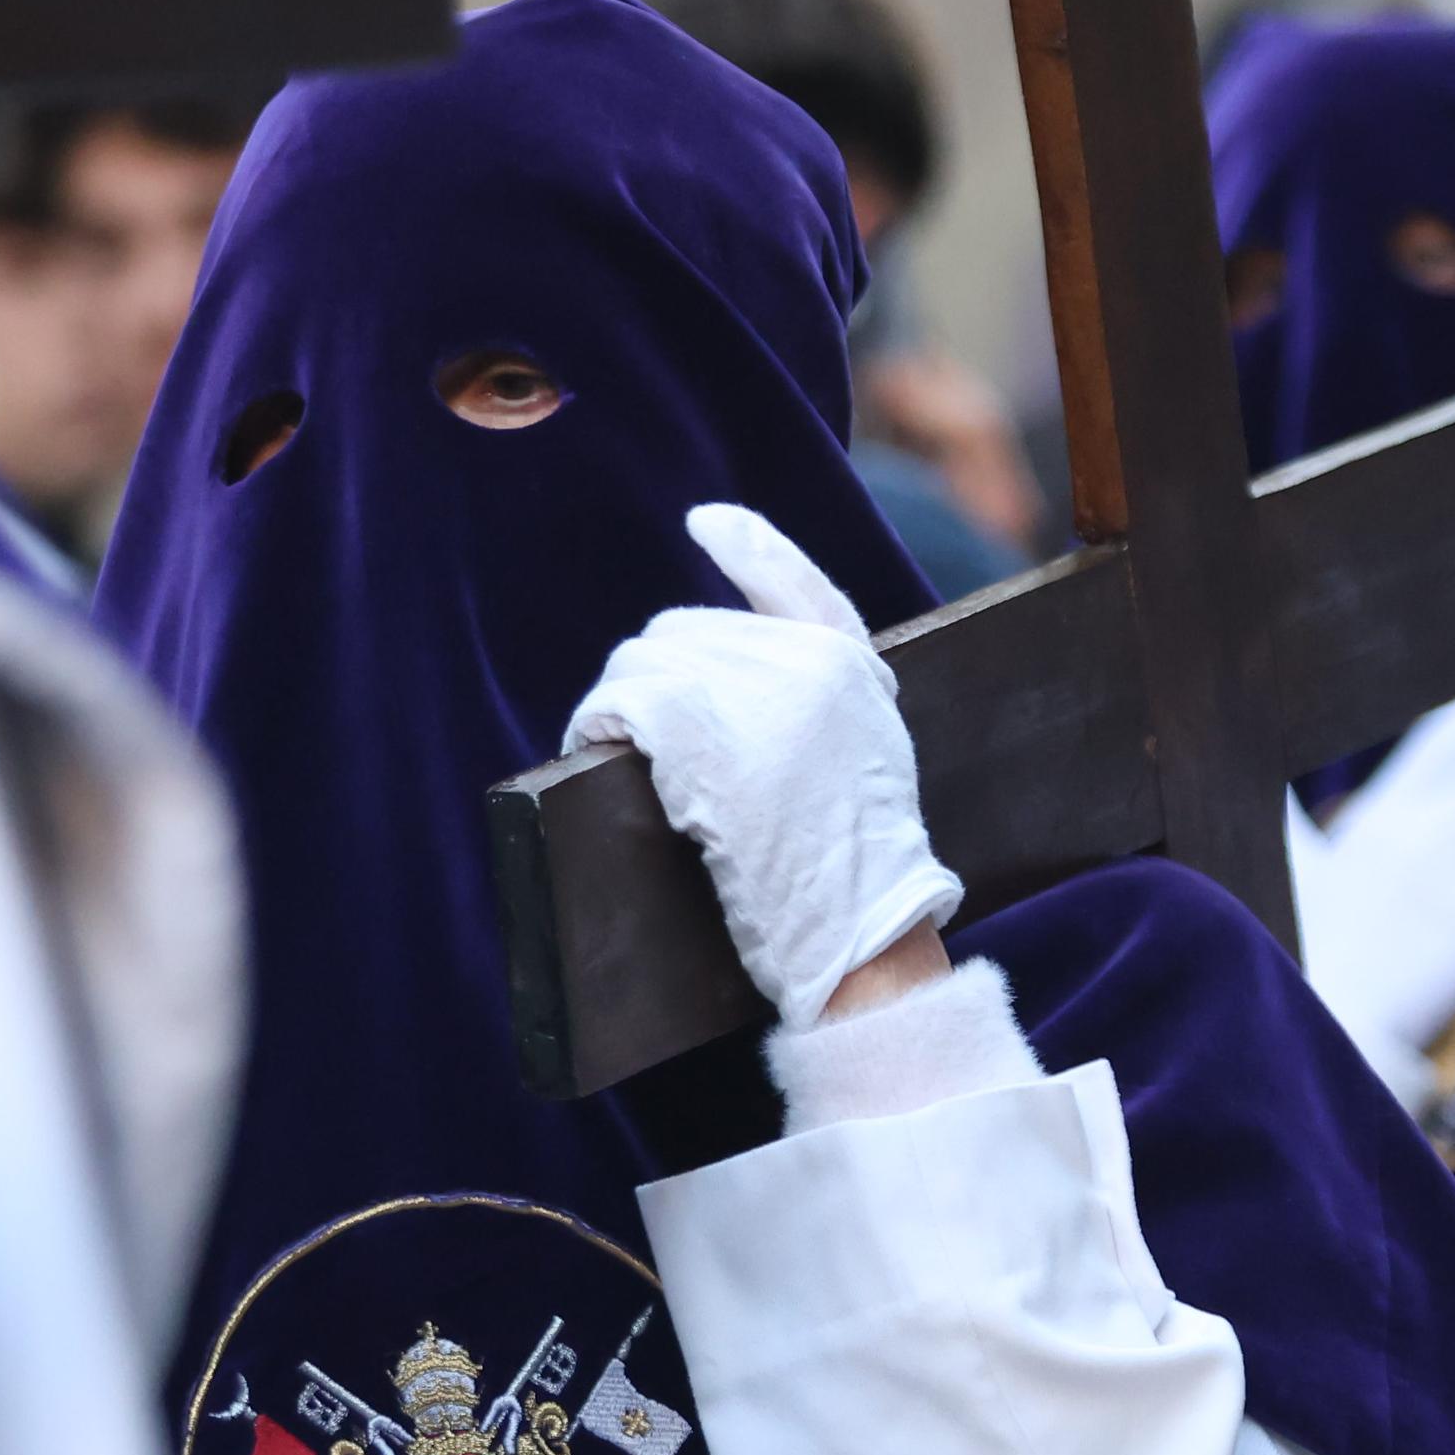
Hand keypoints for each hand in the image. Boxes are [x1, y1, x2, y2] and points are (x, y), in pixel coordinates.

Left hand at [566, 504, 961, 1027]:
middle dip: (655, 679)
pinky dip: (596, 721)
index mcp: (854, 669)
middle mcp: (808, 663)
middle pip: (688, 631)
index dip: (750, 548)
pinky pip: (623, 701)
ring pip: (645, 663)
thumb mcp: (865, 766)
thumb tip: (726, 687)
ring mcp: (753, 691)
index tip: (706, 521)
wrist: (860, 934)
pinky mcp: (700, 728)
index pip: (797, 583)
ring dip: (619, 705)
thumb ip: (821, 709)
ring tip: (612, 750)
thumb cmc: (856, 880)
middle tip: (638, 736)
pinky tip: (589, 744)